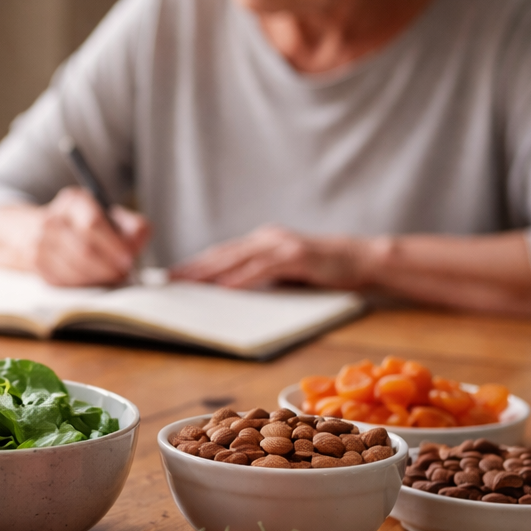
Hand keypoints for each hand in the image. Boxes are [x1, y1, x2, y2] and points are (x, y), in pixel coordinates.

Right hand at [35, 187, 151, 286]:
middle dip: (109, 267)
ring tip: (110, 277)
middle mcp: (52, 220)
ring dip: (98, 278)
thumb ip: (131, 225)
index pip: (92, 223)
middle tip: (123, 273)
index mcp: (73, 202)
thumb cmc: (80, 224)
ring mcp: (40, 243)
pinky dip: (83, 284)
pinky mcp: (37, 265)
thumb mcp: (108, 215)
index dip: (113, 244)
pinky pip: (65, 281)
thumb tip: (138, 241)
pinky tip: (91, 279)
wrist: (34, 230)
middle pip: (84, 250)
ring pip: (75, 270)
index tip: (128, 258)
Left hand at [169, 225, 375, 289]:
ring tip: (188, 283)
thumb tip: (230, 291)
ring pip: (238, 258)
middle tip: (168, 280)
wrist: (362, 259)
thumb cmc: (324, 270)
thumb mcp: (287, 273)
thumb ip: (262, 277)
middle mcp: (267, 239)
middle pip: (223, 253)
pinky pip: (263, 267)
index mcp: (262, 242)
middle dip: (194, 267)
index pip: (223, 253)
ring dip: (210, 271)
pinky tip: (226, 287)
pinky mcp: (297, 255)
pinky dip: (243, 277)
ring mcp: (282, 245)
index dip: (196, 264)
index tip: (173, 276)